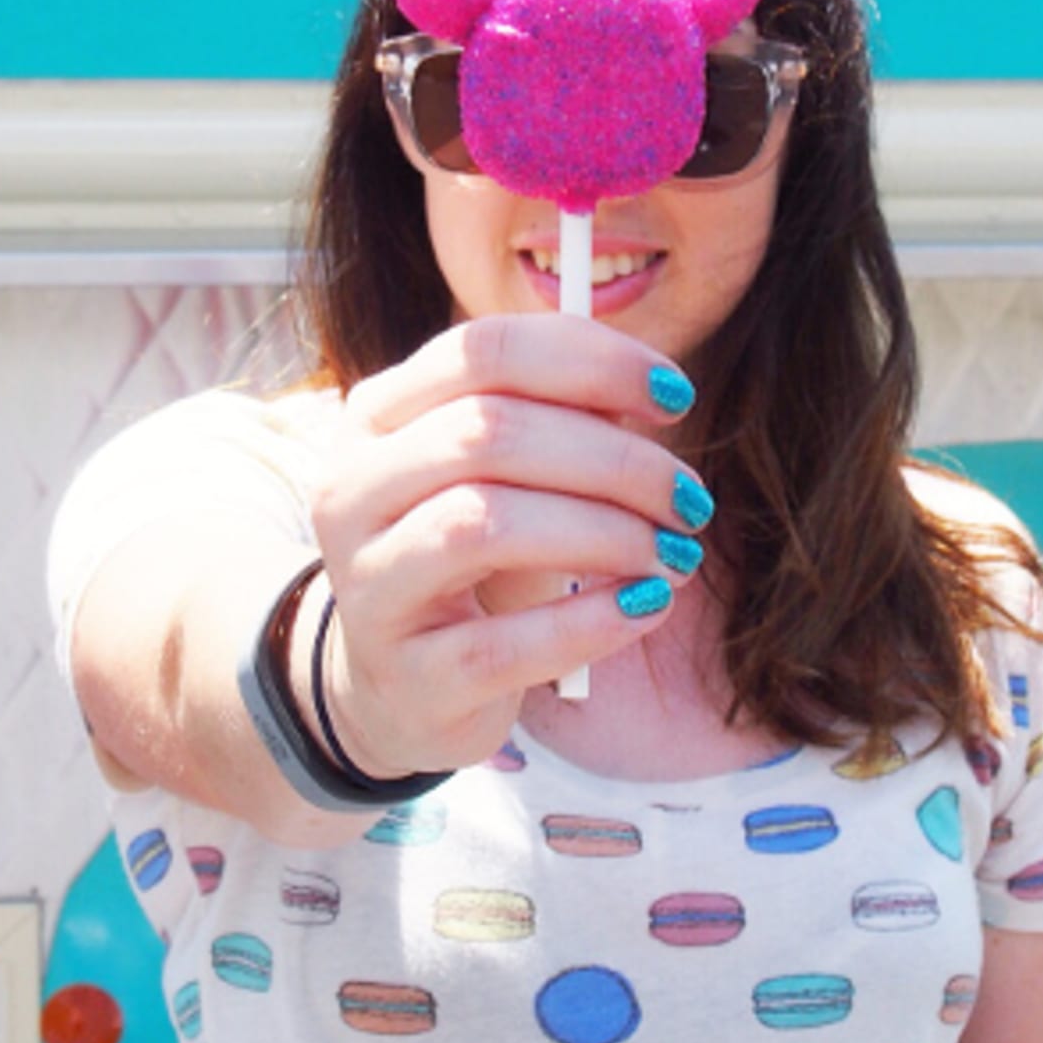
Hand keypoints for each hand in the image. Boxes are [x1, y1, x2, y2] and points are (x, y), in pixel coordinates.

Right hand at [309, 313, 711, 777]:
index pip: (484, 352)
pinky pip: (504, 641)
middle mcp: (352, 489)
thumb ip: (565, 422)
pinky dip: (590, 621)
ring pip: (485, 524)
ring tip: (675, 554)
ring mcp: (367, 584)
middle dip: (615, 461)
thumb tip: (650, 397)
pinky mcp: (404, 674)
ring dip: (606, 534)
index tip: (675, 395)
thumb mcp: (509, 477)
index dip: (592, 362)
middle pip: (489, 433)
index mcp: (378, 416)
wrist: (405, 690)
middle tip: (691, 499)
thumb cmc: (475, 559)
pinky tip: (647, 607)